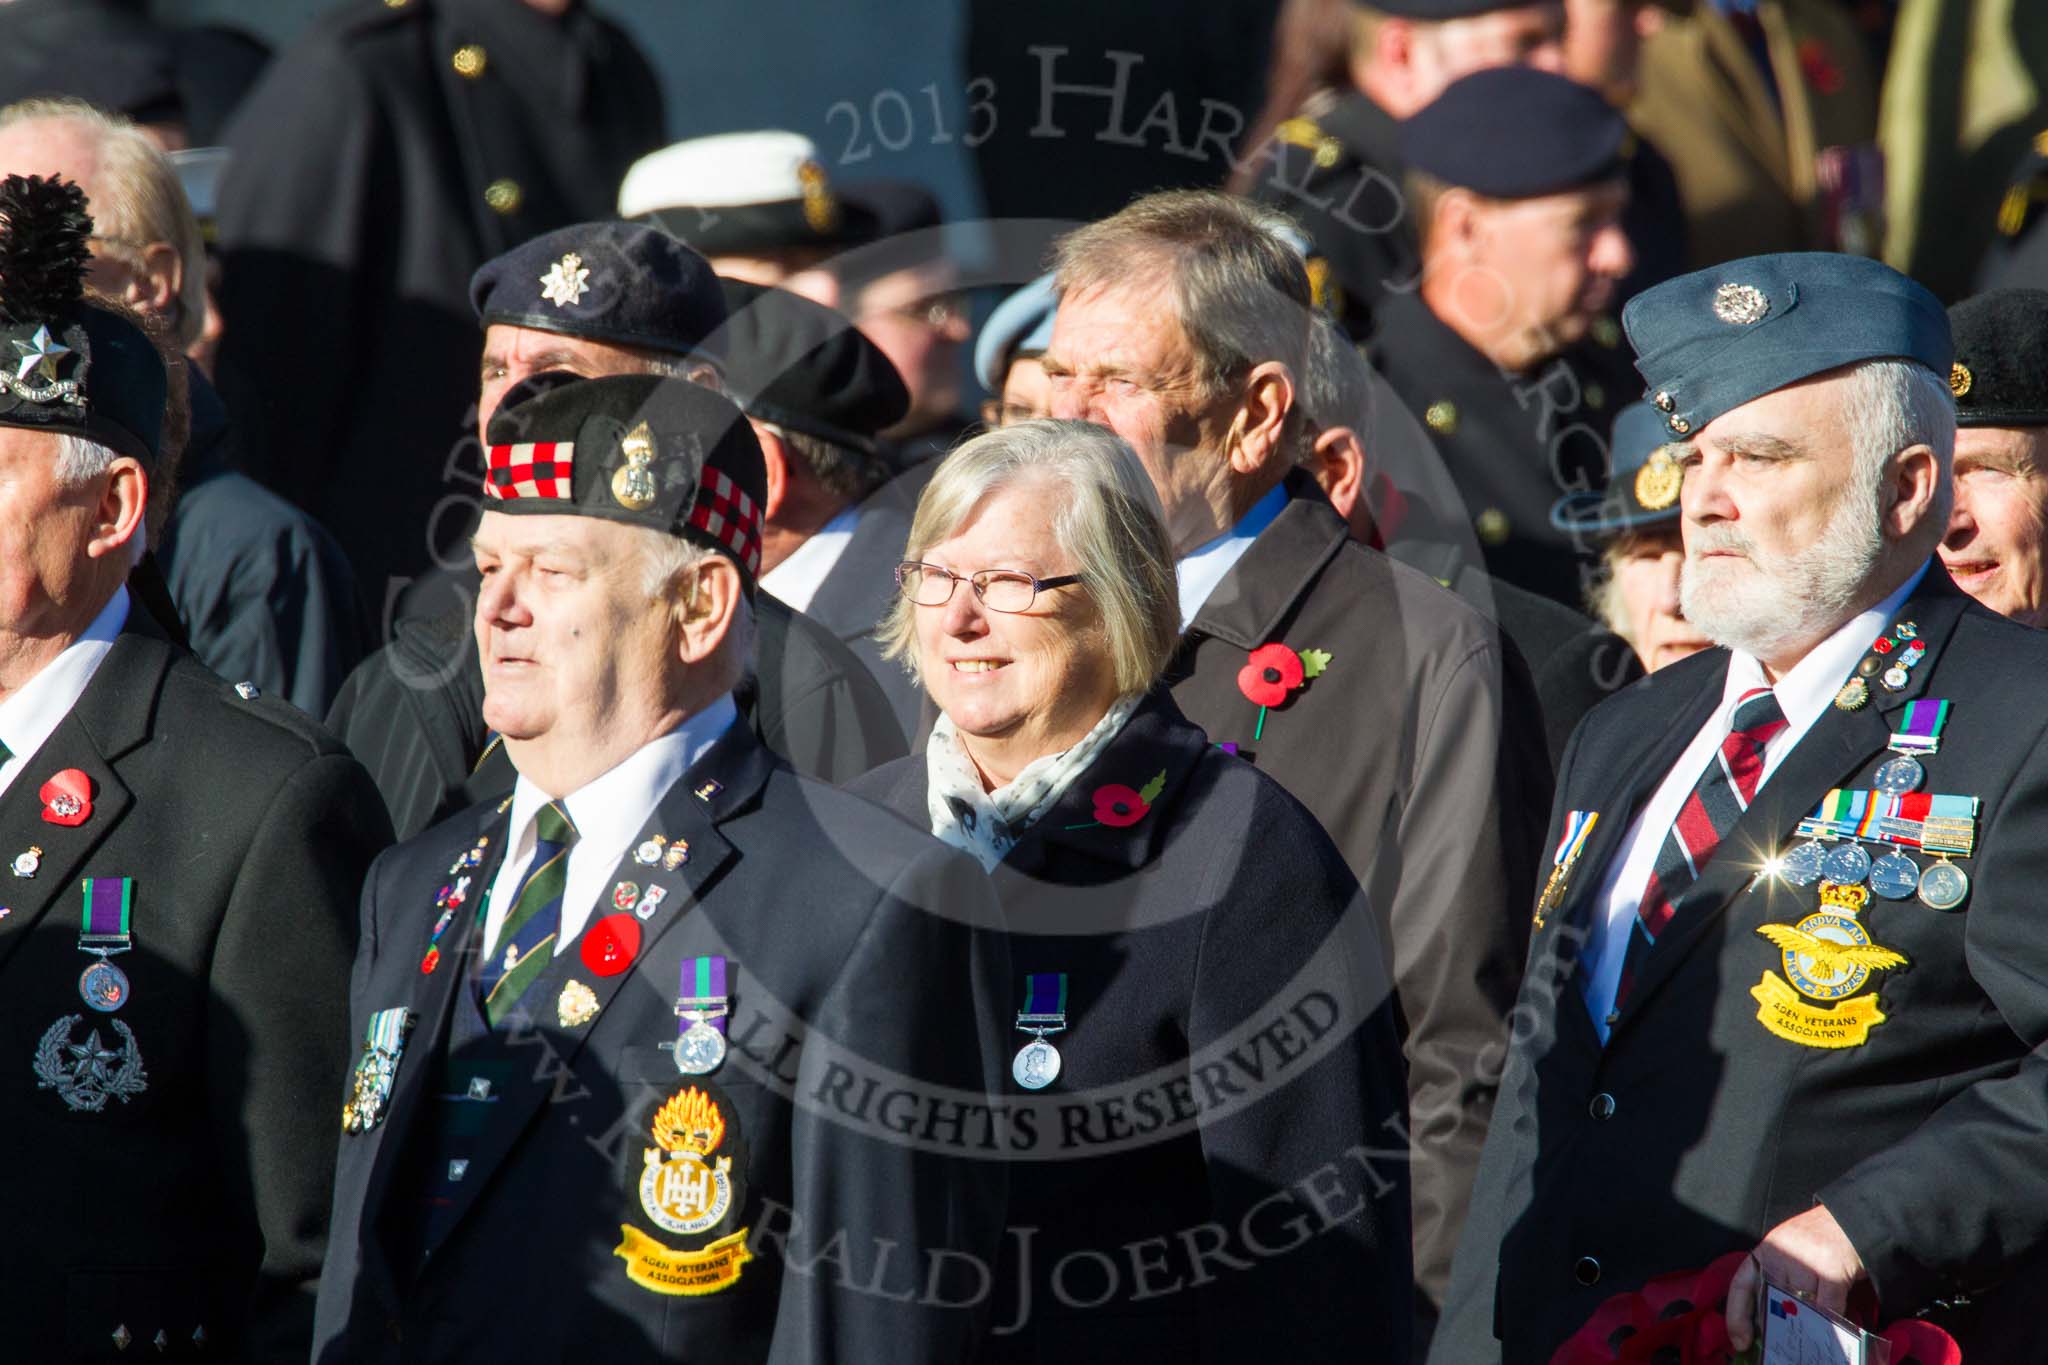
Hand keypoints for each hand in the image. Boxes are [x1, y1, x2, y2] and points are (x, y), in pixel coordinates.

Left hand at [1725, 1204, 1867, 1349]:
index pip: (1741, 1286)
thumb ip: (1778, 1281)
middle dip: (1778, 1327)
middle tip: (1783, 1348)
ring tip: (1812, 1342)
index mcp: (1765, 1252)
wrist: (1852, 1218)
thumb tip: (1770, 1323)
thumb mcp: (1789, 1254)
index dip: (1737, 1316)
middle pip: (1773, 1302)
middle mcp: (1780, 1254)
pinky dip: (1831, 1321)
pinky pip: (1828, 1306)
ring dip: (1808, 1327)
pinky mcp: (1831, 1267)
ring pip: (1801, 1307)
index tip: (1740, 1341)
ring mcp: (1806, 1259)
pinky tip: (1835, 1329)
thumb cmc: (1818, 1241)